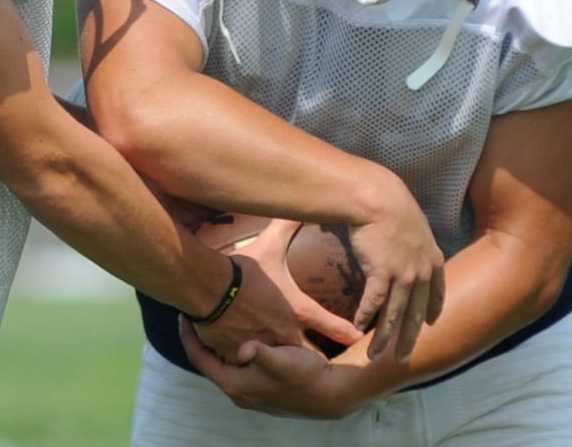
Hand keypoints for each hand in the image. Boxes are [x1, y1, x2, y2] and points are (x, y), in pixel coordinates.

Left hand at [181, 316, 357, 418]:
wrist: (329, 394)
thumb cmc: (305, 377)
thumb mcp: (283, 363)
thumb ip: (261, 355)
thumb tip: (243, 349)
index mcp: (235, 384)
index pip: (199, 358)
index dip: (188, 335)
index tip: (181, 312)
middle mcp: (237, 388)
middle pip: (207, 358)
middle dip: (199, 334)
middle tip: (191, 308)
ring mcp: (247, 386)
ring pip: (220, 358)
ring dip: (212, 338)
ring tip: (206, 313)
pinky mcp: (257, 382)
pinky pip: (233, 361)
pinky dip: (227, 343)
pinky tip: (232, 326)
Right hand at [191, 222, 363, 361]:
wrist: (209, 287)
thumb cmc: (242, 266)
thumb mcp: (270, 244)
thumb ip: (287, 225)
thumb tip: (300, 202)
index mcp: (299, 310)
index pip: (335, 327)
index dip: (351, 334)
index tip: (362, 338)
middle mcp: (288, 335)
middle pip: (315, 358)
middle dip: (322, 360)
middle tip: (329, 360)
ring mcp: (267, 350)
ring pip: (286, 367)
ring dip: (290, 365)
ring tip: (296, 369)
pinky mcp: (243, 358)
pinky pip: (256, 367)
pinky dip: (258, 365)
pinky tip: (260, 366)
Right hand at [347, 195, 444, 361]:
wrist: (378, 197)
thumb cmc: (388, 201)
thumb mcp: (409, 219)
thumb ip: (409, 235)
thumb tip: (397, 236)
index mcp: (430, 256)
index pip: (437, 290)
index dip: (434, 309)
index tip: (431, 324)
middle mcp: (420, 271)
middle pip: (415, 312)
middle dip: (408, 338)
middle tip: (403, 357)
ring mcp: (403, 274)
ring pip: (394, 314)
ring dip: (384, 337)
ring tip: (376, 355)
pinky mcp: (382, 273)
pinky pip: (374, 302)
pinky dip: (366, 316)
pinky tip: (358, 327)